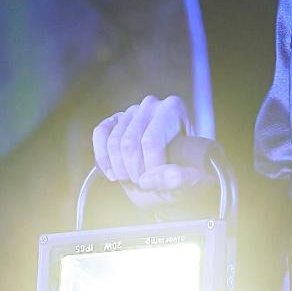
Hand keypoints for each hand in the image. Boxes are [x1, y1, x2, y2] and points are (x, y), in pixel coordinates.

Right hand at [91, 95, 207, 210]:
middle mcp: (150, 105)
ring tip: (132, 181)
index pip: (151, 141)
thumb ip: (180, 178)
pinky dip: (103, 158)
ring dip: (119, 169)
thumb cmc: (184, 169)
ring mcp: (130, 111)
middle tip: (142, 185)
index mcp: (173, 108)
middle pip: (129, 143)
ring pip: (114, 143)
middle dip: (133, 171)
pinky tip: (113, 173)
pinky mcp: (114, 119)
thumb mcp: (191, 176)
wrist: (173, 165)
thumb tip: (158, 179)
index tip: (155, 184)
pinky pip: (100, 134)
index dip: (149, 168)